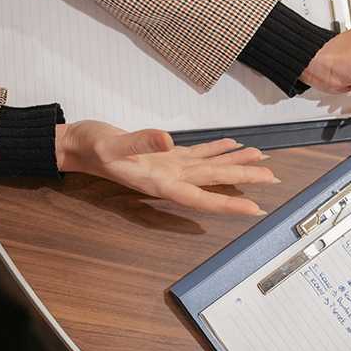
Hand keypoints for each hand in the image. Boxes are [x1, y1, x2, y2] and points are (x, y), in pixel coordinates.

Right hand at [56, 121, 276, 215]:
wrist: (76, 145)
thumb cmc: (91, 148)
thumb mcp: (111, 145)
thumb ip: (139, 144)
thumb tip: (168, 141)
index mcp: (159, 182)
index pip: (201, 197)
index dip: (228, 203)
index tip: (253, 209)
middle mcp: (168, 178)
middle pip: (213, 180)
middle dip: (244, 180)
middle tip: (273, 179)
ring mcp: (168, 167)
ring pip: (209, 166)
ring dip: (236, 164)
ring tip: (262, 161)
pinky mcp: (164, 154)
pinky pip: (196, 153)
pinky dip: (215, 148)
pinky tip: (231, 145)